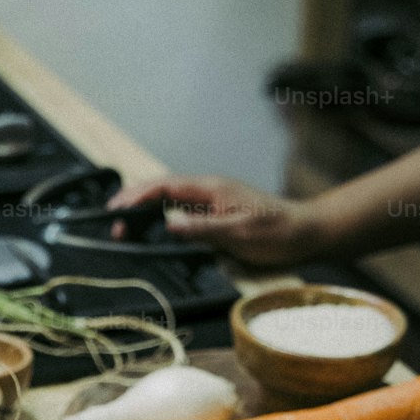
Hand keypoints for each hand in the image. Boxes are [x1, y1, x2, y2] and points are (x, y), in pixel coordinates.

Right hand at [107, 175, 322, 266]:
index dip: (137, 196)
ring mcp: (213, 202)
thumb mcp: (238, 233)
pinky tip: (155, 229)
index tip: (116, 208)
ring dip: (146, 210)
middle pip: (163, 190)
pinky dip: (162, 218)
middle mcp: (209, 191)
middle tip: (113, 221)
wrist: (306, 233)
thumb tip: (167, 223)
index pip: (165, 186)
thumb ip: (202, 228)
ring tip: (126, 225)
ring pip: (171, 200)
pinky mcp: (218, 214)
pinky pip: (183, 212)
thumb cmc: (277, 233)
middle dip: (135, 202)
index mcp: (211, 189)